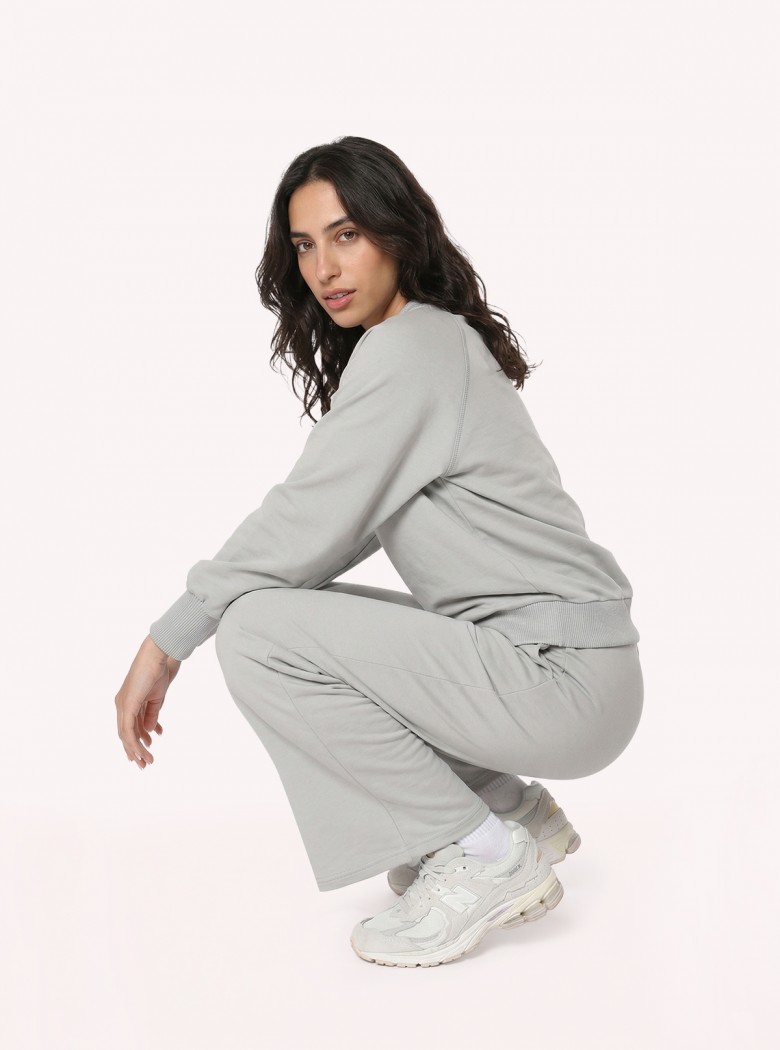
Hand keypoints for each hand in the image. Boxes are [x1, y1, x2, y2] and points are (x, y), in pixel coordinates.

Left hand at [115, 635, 181, 768]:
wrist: (158, 656)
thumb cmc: (158, 672)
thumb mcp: (157, 699)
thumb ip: (152, 714)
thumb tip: (148, 732)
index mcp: (128, 701)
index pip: (130, 726)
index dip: (138, 740)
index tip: (147, 751)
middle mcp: (121, 704)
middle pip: (125, 733)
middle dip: (135, 749)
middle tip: (144, 763)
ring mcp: (122, 705)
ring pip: (126, 734)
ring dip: (137, 749)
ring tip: (148, 761)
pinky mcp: (127, 705)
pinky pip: (128, 729)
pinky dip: (134, 742)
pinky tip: (143, 750)